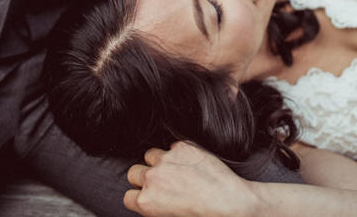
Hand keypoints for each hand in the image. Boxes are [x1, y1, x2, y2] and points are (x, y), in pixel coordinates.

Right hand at [124, 141, 258, 216]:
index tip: (149, 196)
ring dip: (159, 161)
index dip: (139, 196)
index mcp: (146, 201)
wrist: (228, 201)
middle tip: (161, 182)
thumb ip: (154, 207)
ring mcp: (167, 160)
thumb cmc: (202, 215)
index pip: (128, 196)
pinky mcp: (183, 147)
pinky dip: (179, 153)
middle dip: (144, 177)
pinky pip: (173, 146)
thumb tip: (153, 201)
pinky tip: (191, 162)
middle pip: (134, 172)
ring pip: (151, 155)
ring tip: (175, 169)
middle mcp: (152, 179)